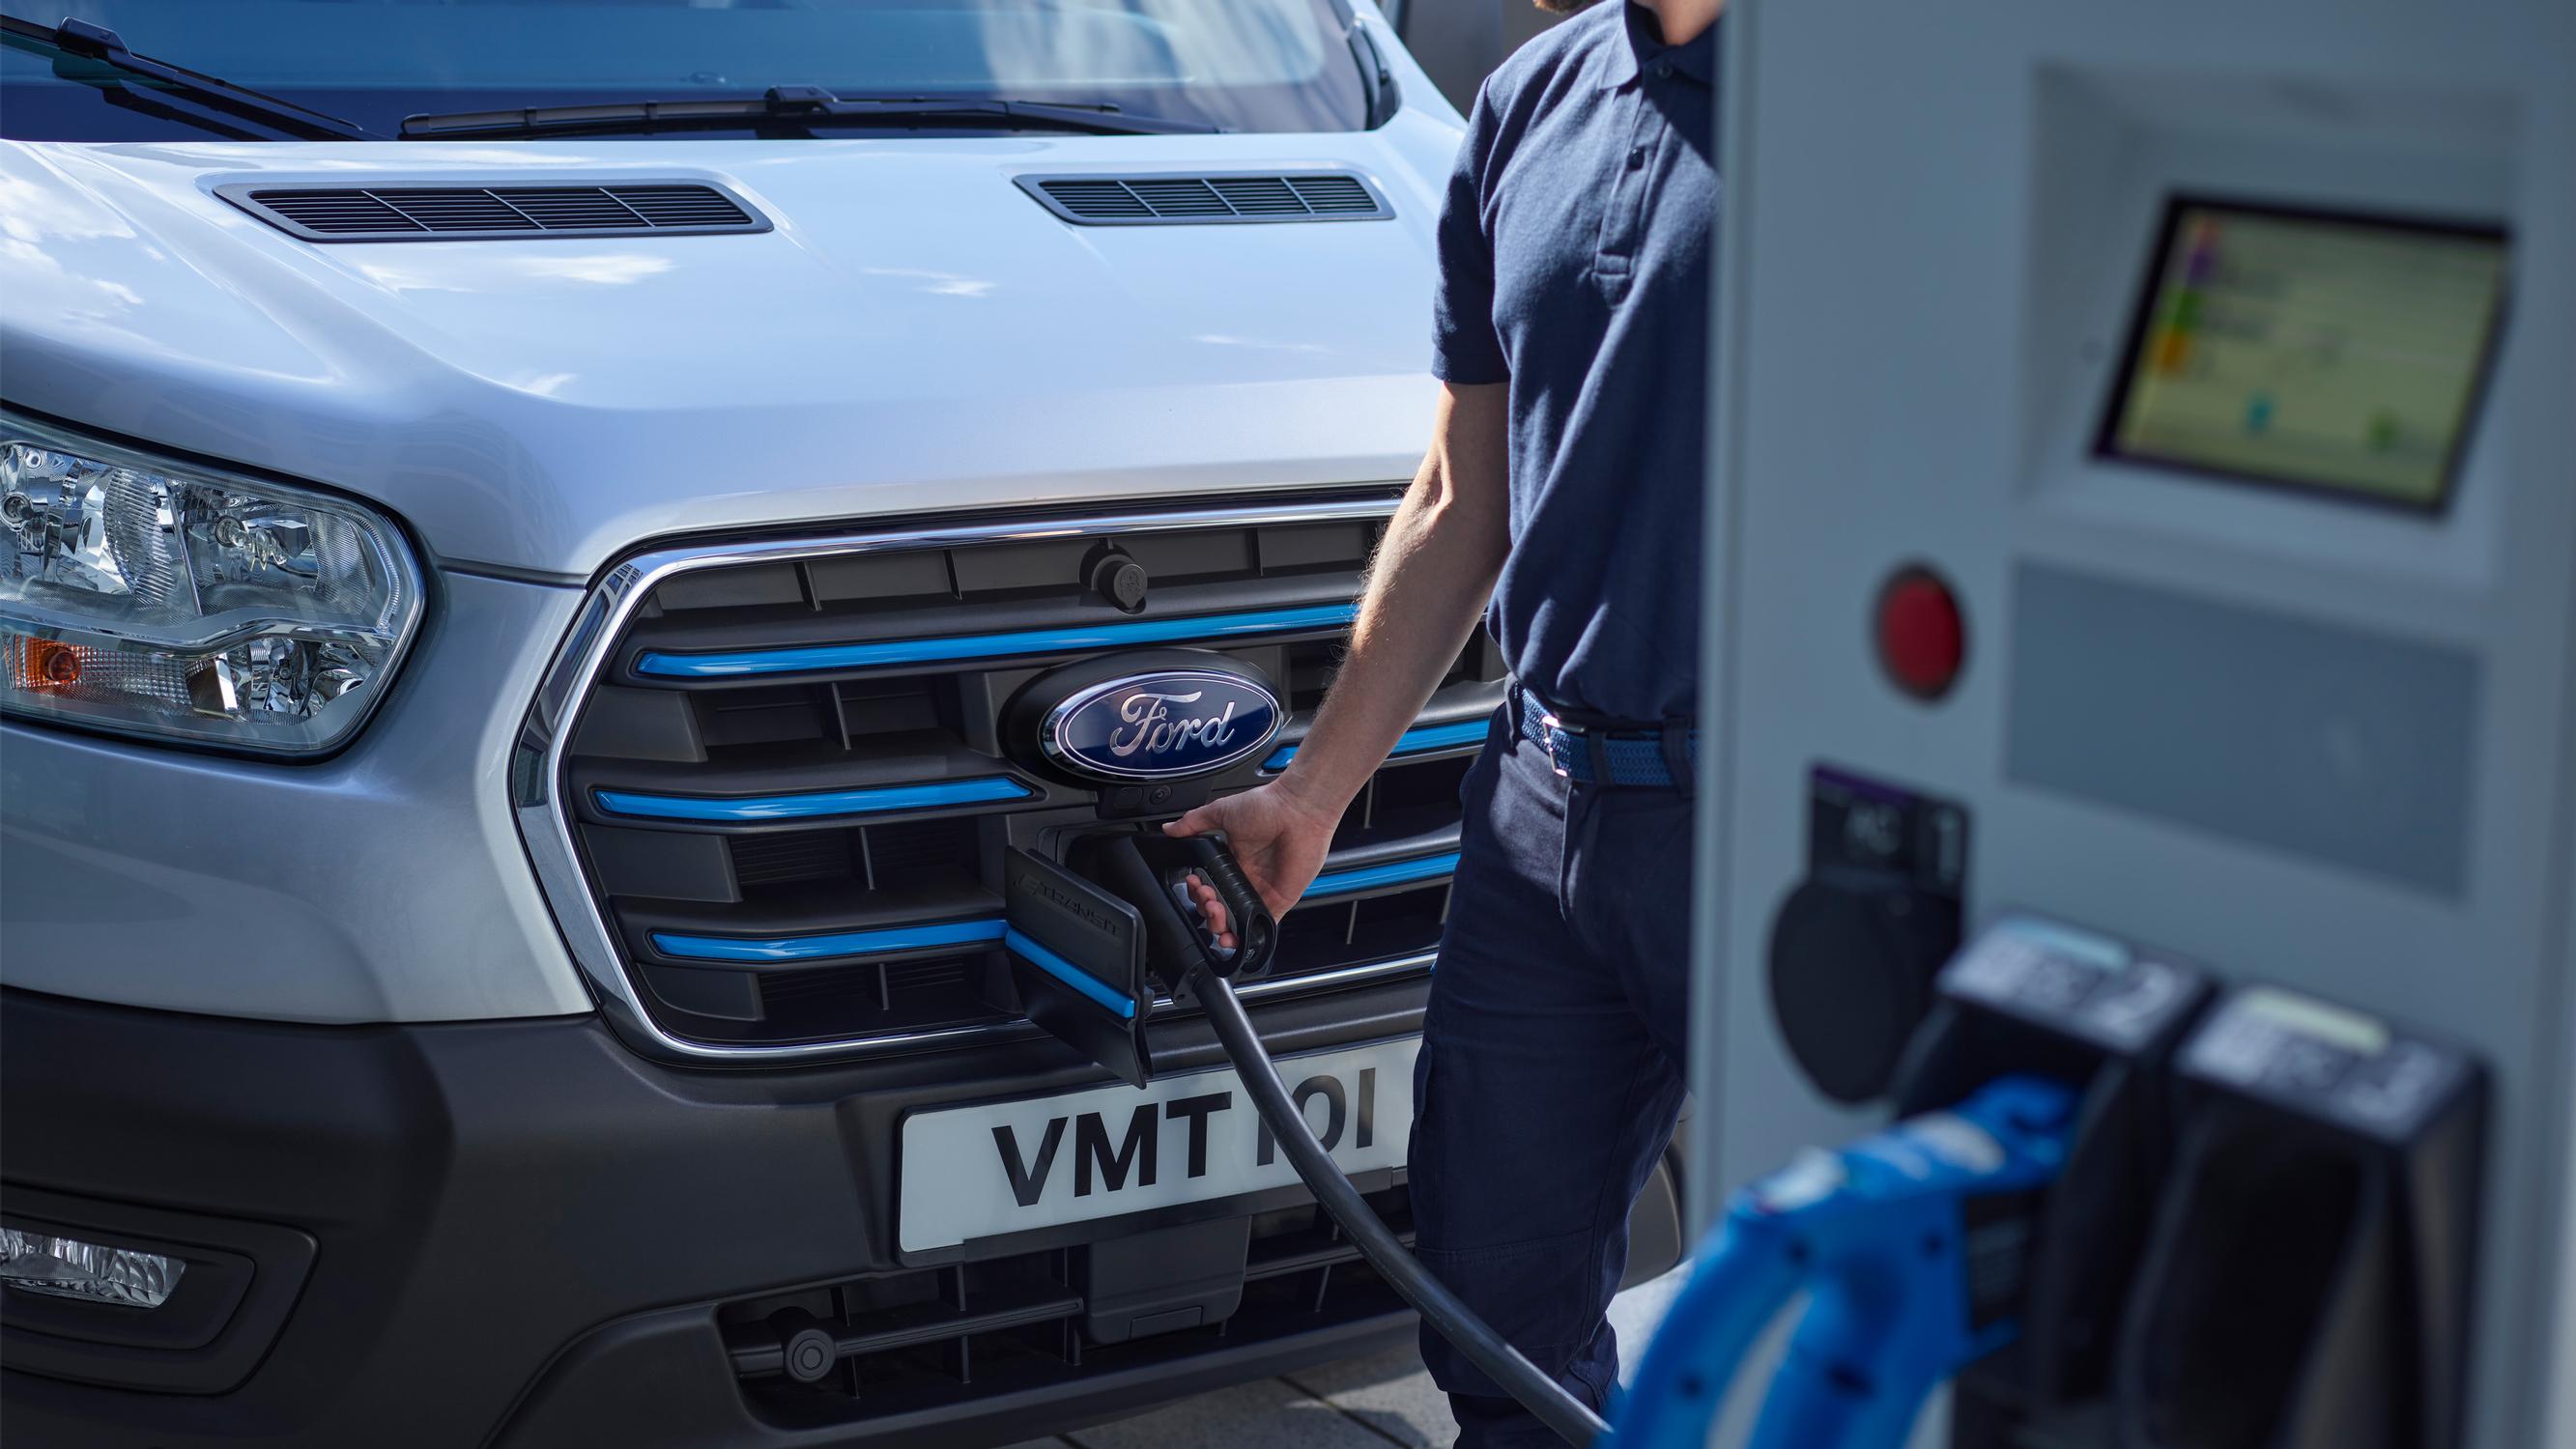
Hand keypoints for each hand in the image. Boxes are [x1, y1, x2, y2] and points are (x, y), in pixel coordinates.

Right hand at [1162, 780, 1341, 919]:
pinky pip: (1262, 926)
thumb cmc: (1268, 805)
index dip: (1198, 892)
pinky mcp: (1279, 900)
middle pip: (1221, 908)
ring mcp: (1263, 891)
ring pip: (1237, 921)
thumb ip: (1194, 822)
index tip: (1194, 883)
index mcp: (1234, 861)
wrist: (1297, 808)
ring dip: (1221, 925)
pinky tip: (1233, 936)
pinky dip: (1247, 936)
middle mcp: (1248, 879)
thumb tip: (1170, 828)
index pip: (1211, 887)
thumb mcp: (1221, 811)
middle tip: (1205, 896)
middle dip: (1206, 909)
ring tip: (1215, 913)